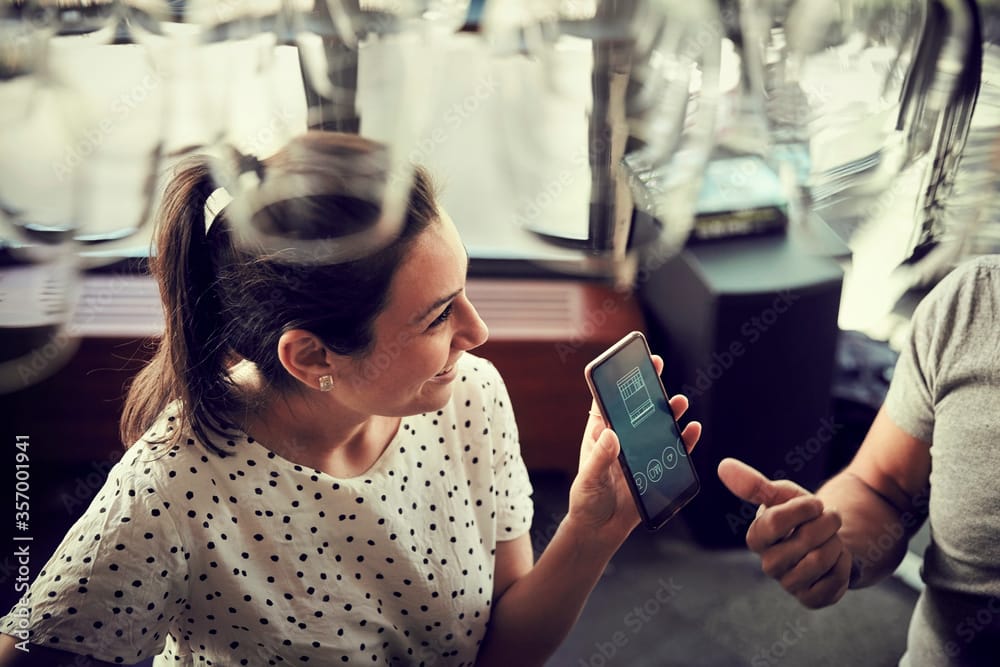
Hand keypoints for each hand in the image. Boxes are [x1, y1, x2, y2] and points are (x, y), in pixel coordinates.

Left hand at [568, 355, 700, 547]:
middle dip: (648, 388)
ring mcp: (640, 453)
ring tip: (679, 401)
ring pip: (657, 426)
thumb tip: (611, 435)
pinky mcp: (656, 470)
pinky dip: (685, 441)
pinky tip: (692, 430)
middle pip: (637, 408)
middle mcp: (622, 440)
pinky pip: (674, 452)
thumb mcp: (589, 480)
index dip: (616, 380)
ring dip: (669, 413)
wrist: (601, 531)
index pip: (608, 402)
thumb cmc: (587, 502)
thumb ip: (600, 459)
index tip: (626, 362)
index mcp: (600, 436)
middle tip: (658, 367)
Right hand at [717, 458, 852, 608]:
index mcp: (756, 537)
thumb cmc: (799, 515)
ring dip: (836, 543)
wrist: (827, 540)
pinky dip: (843, 565)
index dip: (803, 509)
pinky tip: (836, 559)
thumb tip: (723, 465)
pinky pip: (834, 582)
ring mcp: (788, 583)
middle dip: (827, 525)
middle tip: (830, 519)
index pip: (774, 523)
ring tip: (832, 539)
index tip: (815, 503)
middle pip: (804, 542)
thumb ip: (753, 484)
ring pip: (820, 560)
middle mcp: (768, 564)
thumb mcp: (782, 495)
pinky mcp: (810, 599)